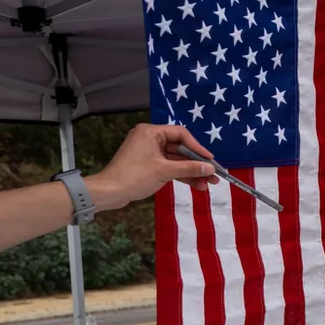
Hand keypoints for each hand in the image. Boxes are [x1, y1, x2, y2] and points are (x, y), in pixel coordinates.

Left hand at [86, 124, 219, 210]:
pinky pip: (170, 167)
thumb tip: (211, 168)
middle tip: (214, 173)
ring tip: (209, 183)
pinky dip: (182, 175)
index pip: (181, 134)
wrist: (110, 192)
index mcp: (151, 132)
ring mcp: (149, 153)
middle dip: (197, 163)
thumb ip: (189, 168)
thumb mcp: (165, 171)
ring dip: (192, 171)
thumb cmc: (135, 176)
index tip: (210, 160)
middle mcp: (150, 139)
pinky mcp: (148, 165)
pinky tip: (197, 185)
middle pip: (180, 148)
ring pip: (176, 160)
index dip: (197, 147)